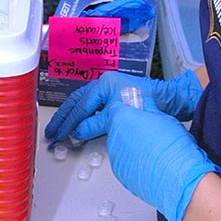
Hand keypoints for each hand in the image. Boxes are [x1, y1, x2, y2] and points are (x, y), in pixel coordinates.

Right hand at [44, 70, 202, 145]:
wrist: (168, 100)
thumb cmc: (147, 101)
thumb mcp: (118, 115)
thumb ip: (97, 124)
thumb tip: (77, 133)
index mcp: (103, 84)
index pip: (81, 106)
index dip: (69, 122)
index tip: (59, 135)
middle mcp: (103, 84)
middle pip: (76, 102)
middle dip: (63, 119)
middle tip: (52, 133)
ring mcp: (108, 90)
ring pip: (82, 104)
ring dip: (70, 118)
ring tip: (59, 130)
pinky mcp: (113, 98)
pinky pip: (91, 107)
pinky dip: (82, 117)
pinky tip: (76, 126)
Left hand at [104, 97, 220, 220]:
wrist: (179, 179)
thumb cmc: (174, 149)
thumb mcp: (163, 117)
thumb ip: (148, 109)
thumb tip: (144, 106)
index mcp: (122, 120)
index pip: (116, 108)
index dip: (129, 111)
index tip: (137, 113)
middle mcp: (115, 139)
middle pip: (117, 128)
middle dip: (130, 128)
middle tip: (149, 132)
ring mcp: (116, 158)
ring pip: (120, 146)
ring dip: (131, 146)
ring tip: (152, 150)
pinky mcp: (121, 174)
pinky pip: (124, 162)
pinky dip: (133, 161)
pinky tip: (150, 162)